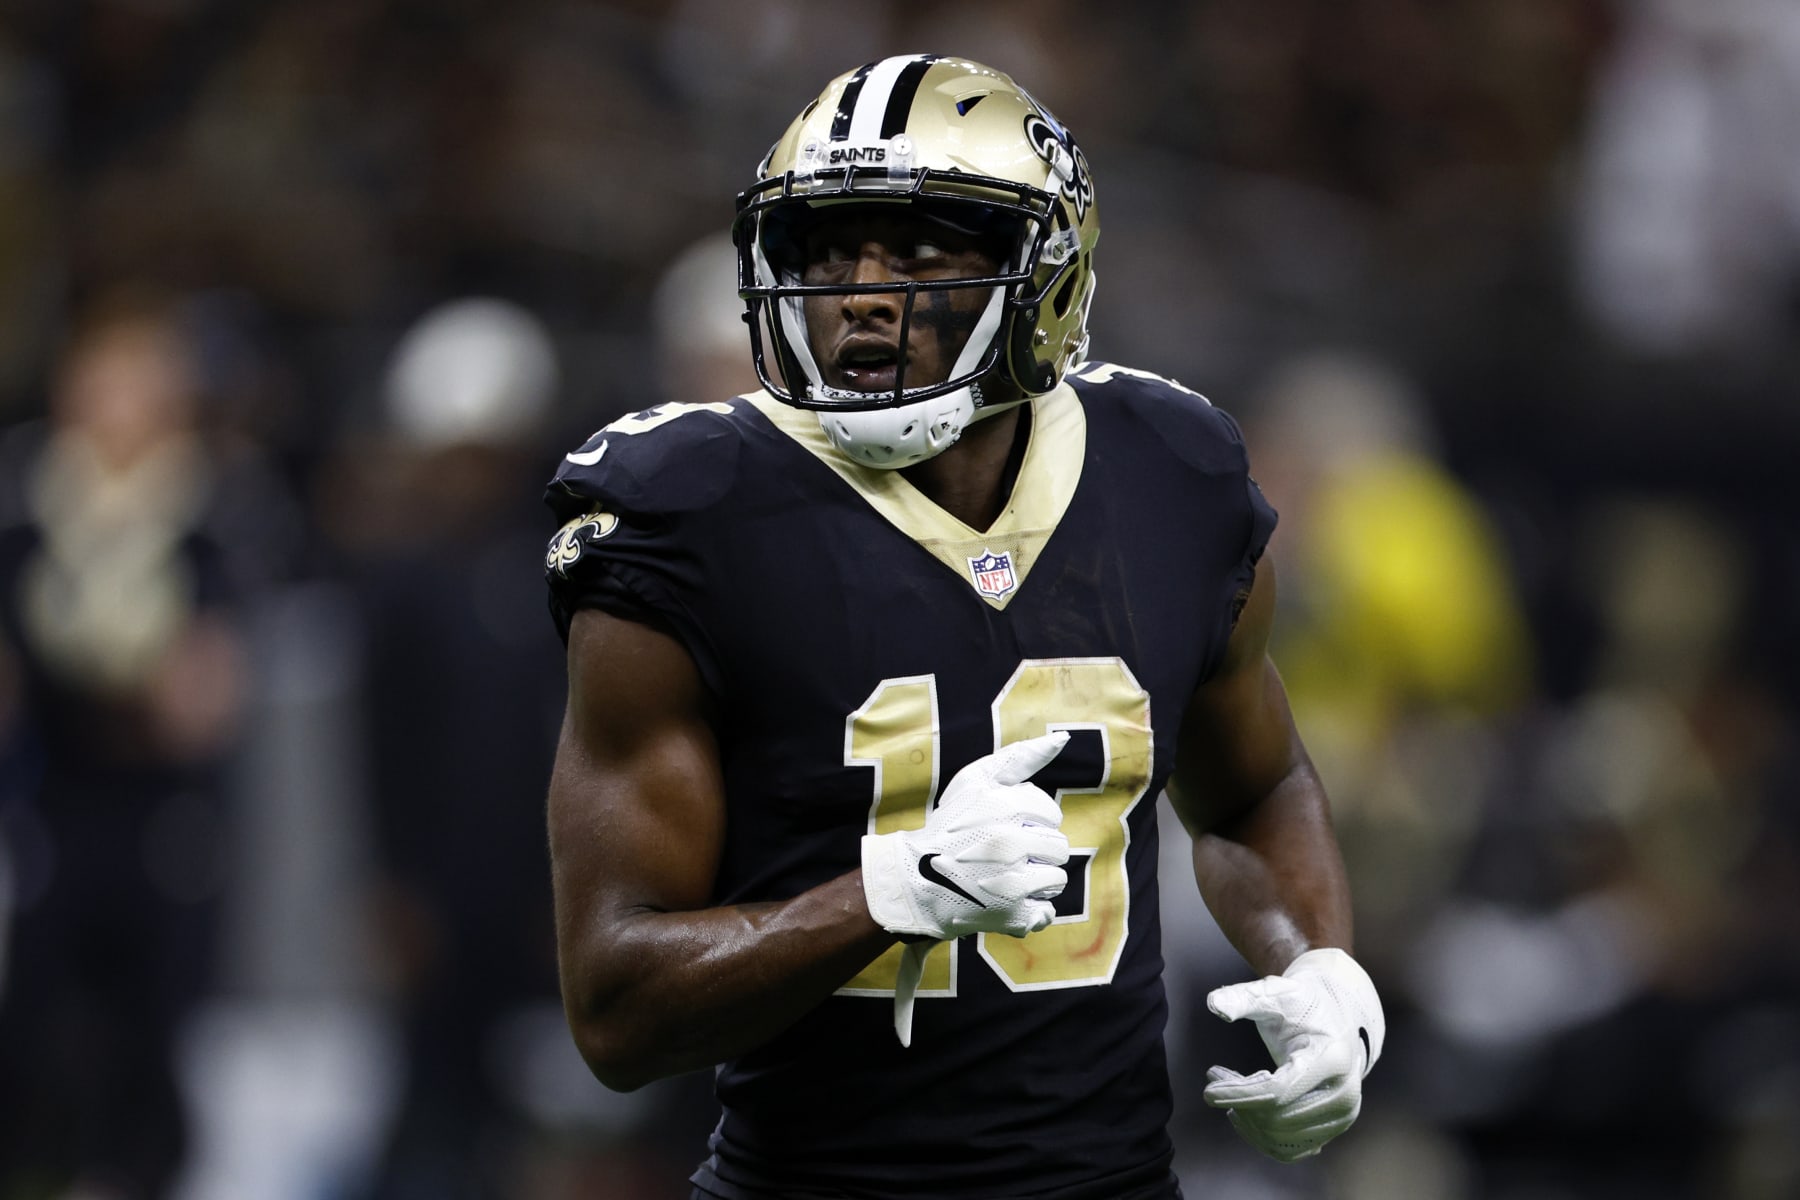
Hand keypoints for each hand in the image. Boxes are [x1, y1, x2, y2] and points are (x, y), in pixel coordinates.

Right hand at [861, 730, 1070, 941]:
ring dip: (1036, 880)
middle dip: (1035, 851)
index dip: (1029, 821)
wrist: (915, 881)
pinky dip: (1031, 910)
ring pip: (1056, 879)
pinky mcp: (1011, 913)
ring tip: (1004, 878)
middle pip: (1058, 846)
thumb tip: (1063, 738)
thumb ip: (1019, 757)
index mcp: (1004, 806)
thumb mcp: (976, 780)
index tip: (1004, 828)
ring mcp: (1011, 881)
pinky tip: (1007, 902)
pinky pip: (1045, 911)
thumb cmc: (949, 826)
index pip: (1049, 813)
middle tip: (1003, 856)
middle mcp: (1008, 842)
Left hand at [1203, 948, 1384, 1162]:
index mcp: (1332, 1059)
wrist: (1336, 1020)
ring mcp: (1341, 1117)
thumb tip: (1215, 1005)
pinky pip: (1288, 1151)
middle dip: (1238, 1102)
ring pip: (1279, 1139)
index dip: (1239, 1094)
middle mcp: (1345, 1094)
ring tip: (1229, 1089)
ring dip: (1246, 1119)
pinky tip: (1244, 1112)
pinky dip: (1259, 1137)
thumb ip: (1244, 997)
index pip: (1278, 1092)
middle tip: (1216, 1076)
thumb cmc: (1303, 1006)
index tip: (1208, 1090)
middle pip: (1276, 1118)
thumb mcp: (1275, 993)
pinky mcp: (1332, 1130)